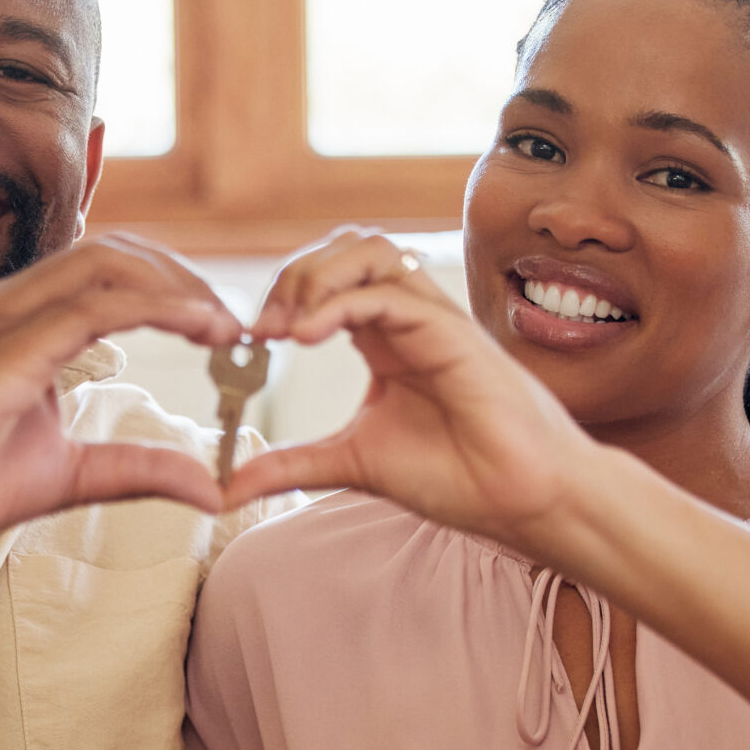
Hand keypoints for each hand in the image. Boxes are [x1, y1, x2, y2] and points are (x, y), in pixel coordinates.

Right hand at [0, 233, 241, 541]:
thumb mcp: (69, 477)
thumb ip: (136, 470)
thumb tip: (209, 487)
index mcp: (23, 321)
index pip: (110, 272)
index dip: (174, 288)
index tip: (223, 329)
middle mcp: (13, 304)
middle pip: (119, 253)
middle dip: (187, 279)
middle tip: (237, 326)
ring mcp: (4, 318)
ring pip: (109, 265)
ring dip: (180, 287)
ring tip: (227, 326)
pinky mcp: (4, 349)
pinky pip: (93, 306)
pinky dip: (156, 308)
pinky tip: (198, 329)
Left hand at [228, 229, 618, 553]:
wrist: (522, 501)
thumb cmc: (458, 478)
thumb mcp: (351, 465)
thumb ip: (292, 465)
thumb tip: (227, 486)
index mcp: (384, 340)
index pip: (327, 281)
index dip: (281, 297)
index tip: (247, 343)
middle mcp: (407, 319)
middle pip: (345, 248)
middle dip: (293, 275)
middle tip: (261, 329)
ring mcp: (432, 320)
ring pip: (371, 250)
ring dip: (316, 276)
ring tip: (286, 328)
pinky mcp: (453, 334)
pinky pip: (391, 293)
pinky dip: (341, 304)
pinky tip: (307, 338)